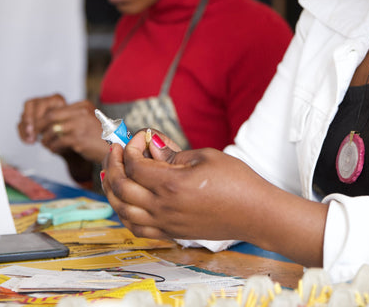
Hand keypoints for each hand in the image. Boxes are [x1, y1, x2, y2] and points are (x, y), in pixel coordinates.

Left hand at [18, 95, 107, 162]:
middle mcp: (81, 112)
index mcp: (83, 105)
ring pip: (52, 130)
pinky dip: (53, 147)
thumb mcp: (87, 120)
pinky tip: (55, 150)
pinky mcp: (79, 138)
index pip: (56, 109)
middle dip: (40, 127)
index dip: (43, 119)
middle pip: (51, 117)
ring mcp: (80, 125)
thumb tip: (48, 121)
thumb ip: (72, 117)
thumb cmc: (99, 136)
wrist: (113, 148)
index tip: (38, 126)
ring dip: (46, 139)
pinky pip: (58, 142)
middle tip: (36, 135)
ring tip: (47, 144)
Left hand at [101, 138, 281, 243]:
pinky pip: (136, 228)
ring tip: (114, 173)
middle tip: (116, 149)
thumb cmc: (236, 181)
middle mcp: (163, 207)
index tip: (142, 135)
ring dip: (112, 190)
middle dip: (113, 164)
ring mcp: (166, 224)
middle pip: (121, 187)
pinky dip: (124, 213)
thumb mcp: (205, 156)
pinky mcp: (171, 234)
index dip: (132, 146)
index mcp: (171, 184)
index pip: (134, 165)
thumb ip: (173, 154)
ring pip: (122, 211)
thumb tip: (151, 146)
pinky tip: (126, 200)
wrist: (255, 212)